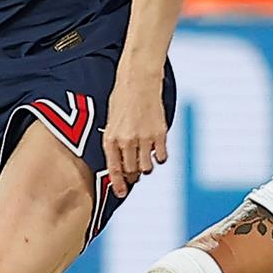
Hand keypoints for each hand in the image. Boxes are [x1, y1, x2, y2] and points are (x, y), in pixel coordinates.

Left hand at [102, 74, 168, 197]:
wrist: (139, 79)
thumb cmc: (122, 98)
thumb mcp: (111, 121)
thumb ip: (115, 142)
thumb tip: (121, 163)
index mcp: (110, 138)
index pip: (114, 170)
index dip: (118, 185)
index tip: (121, 193)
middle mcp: (126, 141)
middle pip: (131, 171)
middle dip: (133, 175)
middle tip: (136, 171)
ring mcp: (144, 138)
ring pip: (147, 168)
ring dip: (147, 167)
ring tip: (146, 157)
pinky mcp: (160, 133)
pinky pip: (161, 157)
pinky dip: (160, 157)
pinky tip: (157, 150)